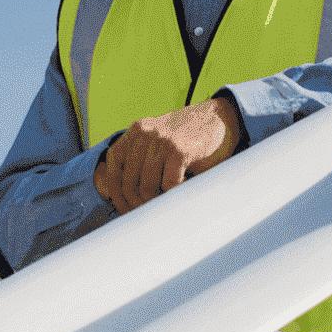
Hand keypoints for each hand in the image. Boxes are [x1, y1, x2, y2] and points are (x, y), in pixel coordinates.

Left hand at [93, 97, 238, 214]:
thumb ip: (140, 159)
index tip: (126, 210)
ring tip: (170, 199)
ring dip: (158, 201)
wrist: (219, 118)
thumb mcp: (157, 141)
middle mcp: (143, 134)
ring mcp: (161, 141)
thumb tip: (124, 196)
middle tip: (151, 213)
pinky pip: (169, 185)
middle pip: (128, 182)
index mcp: (135, 132)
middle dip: (138, 204)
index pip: (112, 166)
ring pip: (147, 187)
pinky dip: (176, 194)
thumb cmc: (188, 137)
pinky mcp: (179, 151)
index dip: (117, 192)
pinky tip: (184, 188)